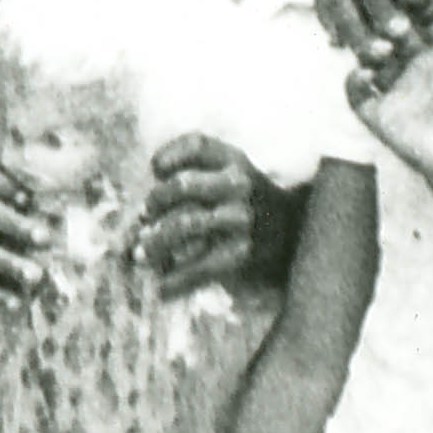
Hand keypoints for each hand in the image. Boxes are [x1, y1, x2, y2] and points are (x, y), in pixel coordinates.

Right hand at [0, 153, 52, 305]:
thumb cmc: (12, 204)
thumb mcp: (20, 191)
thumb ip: (36, 194)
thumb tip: (62, 203)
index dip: (2, 182)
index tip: (27, 198)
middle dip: (13, 223)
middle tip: (44, 237)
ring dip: (6, 261)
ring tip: (35, 275)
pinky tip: (16, 302)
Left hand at [138, 135, 285, 293]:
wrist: (293, 232)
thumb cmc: (245, 199)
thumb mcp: (231, 171)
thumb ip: (194, 174)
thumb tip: (143, 214)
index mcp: (234, 160)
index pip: (196, 145)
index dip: (169, 154)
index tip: (155, 170)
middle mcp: (238, 185)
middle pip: (181, 185)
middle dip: (154, 201)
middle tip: (144, 216)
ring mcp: (240, 219)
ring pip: (183, 225)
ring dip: (154, 242)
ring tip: (140, 255)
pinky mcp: (241, 253)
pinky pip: (198, 268)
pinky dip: (174, 281)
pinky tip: (161, 288)